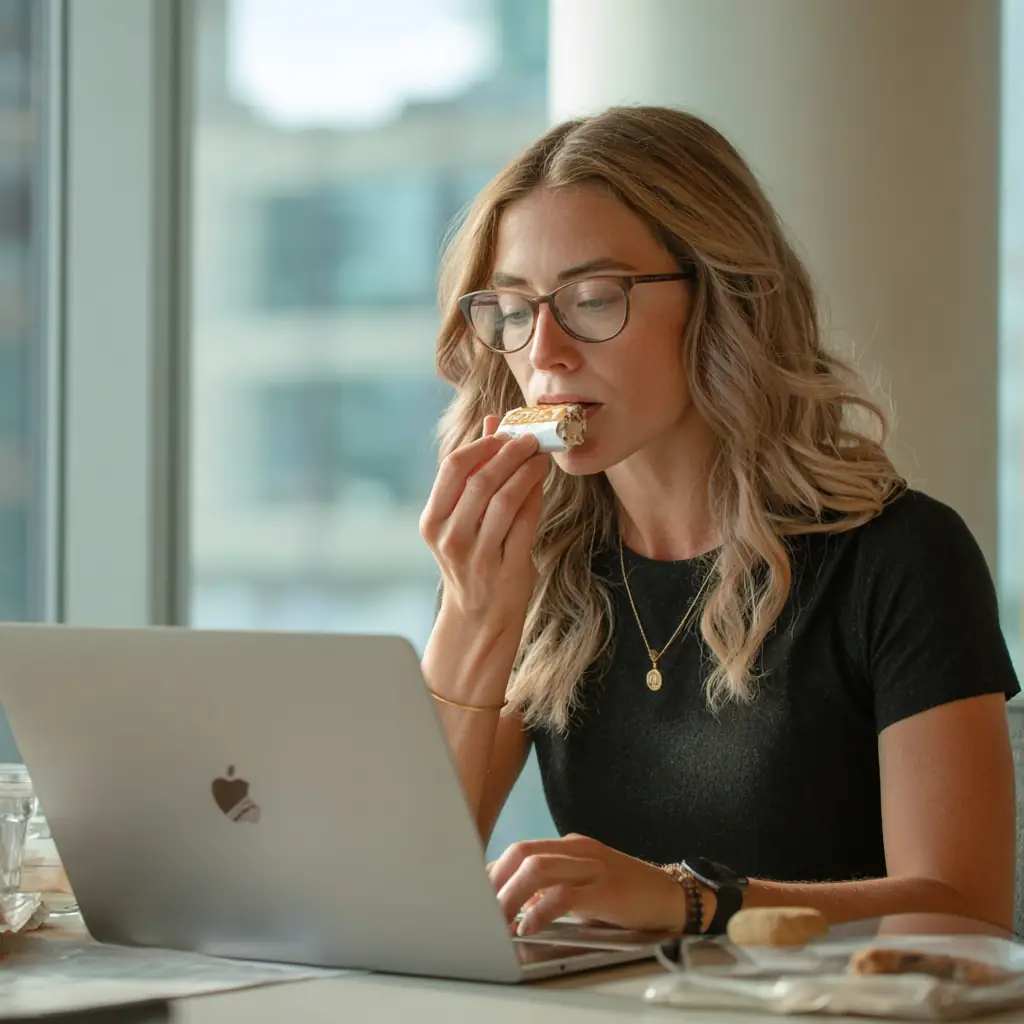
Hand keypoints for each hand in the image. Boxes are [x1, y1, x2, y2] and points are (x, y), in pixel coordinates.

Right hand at [420, 415, 548, 626]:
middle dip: (509, 453)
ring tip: (540, 457)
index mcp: (433, 522)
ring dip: (526, 472)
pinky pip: (525, 523)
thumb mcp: (462, 519)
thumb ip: (475, 471)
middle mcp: (450, 539)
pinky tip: (541, 484)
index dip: (482, 445)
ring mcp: (478, 557)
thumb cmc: (471, 559)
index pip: (453, 468)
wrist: (479, 616)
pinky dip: (535, 497)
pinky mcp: (506, 570)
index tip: (504, 432)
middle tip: (530, 439)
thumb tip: (493, 422)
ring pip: (504, 501)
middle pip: (480, 481)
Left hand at [488, 834, 688, 936]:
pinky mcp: (603, 889)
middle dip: (495, 880)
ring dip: (510, 895)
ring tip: (498, 919)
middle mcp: (577, 850)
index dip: (494, 872)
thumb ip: (552, 890)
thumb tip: (516, 904)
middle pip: (522, 852)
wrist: (671, 898)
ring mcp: (591, 867)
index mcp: (569, 847)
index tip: (477, 894)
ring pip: (536, 867)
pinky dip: (539, 911)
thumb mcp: (584, 888)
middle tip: (480, 908)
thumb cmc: (626, 896)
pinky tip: (529, 927)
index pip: (520, 850)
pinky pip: (562, 895)